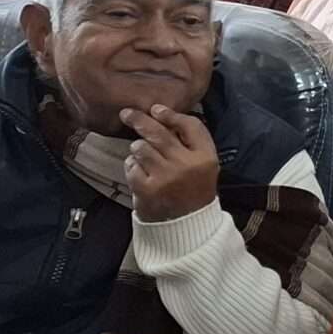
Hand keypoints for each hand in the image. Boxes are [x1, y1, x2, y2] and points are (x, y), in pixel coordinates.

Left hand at [123, 104, 220, 221]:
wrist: (187, 224)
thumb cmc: (194, 188)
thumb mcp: (204, 164)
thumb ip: (190, 141)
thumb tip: (162, 114)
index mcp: (206, 157)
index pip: (190, 126)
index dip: (171, 114)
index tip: (156, 109)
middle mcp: (186, 165)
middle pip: (159, 133)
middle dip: (140, 120)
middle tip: (127, 113)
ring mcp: (165, 177)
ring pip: (140, 147)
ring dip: (138, 149)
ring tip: (144, 157)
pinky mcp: (147, 189)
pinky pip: (131, 166)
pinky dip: (132, 167)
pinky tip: (141, 173)